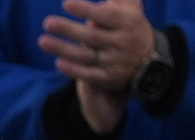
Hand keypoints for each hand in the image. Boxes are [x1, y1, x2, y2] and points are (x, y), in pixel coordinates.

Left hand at [39, 0, 153, 133]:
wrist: (152, 62)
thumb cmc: (133, 30)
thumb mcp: (132, 10)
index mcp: (127, 23)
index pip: (104, 16)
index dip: (85, 10)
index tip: (66, 4)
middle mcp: (121, 42)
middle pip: (91, 36)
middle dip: (68, 29)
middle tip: (47, 22)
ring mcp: (114, 62)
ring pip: (86, 56)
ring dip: (63, 49)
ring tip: (43, 41)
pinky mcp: (108, 78)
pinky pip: (89, 74)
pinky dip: (73, 70)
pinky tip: (58, 63)